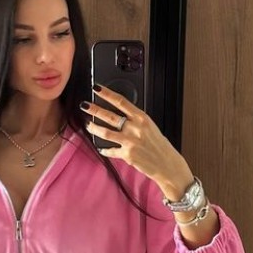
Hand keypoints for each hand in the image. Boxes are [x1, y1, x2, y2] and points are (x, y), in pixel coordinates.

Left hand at [82, 84, 193, 200]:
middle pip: (110, 115)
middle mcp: (135, 128)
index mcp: (142, 118)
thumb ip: (135, 121)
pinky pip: (110, 151)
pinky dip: (104, 150)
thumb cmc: (159, 146)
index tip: (96, 88)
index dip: (107, 94)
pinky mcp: (127, 155)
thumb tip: (120, 116)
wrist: (167, 164)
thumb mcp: (149, 127)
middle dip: (94, 109)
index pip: (121, 101)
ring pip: (106, 132)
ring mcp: (130, 142)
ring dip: (94, 128)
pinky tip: (100, 148)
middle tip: (84, 105)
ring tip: (88, 125)